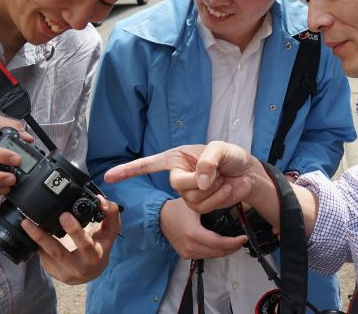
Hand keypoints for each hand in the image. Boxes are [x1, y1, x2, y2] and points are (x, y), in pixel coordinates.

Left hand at [21, 196, 119, 284]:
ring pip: (46, 255)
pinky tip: (30, 232)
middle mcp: (79, 268)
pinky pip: (42, 258)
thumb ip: (110, 212)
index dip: (74, 230)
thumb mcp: (110, 230)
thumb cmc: (101, 245)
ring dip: (34, 239)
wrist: (93, 270)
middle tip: (32, 221)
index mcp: (95, 256)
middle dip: (44, 237)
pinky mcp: (53, 273)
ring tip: (25, 224)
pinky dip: (36, 244)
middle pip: (58, 252)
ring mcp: (64, 273)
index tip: (64, 214)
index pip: (84, 244)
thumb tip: (100, 199)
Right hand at [105, 141, 318, 237]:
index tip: (108, 177)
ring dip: (219, 191)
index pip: (148, 164)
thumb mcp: (222, 149)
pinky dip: (224, 199)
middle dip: (205, 181)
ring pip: (195, 200)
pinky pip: (207, 209)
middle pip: (180, 186)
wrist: (249, 174)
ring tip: (229, 181)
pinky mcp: (202, 207)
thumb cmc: (232, 156)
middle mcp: (180, 176)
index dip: (128, 170)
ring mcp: (190, 193)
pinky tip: (231, 191)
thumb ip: (208, 161)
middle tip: (222, 173)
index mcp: (177, 158)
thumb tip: (199, 182)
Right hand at [160, 197, 246, 259]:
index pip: (219, 243)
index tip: (243, 238)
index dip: (233, 242)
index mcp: (193, 233)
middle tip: (241, 240)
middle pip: (217, 252)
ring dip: (224, 251)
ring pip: (212, 256)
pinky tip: (220, 244)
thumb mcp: (195, 205)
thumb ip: (210, 208)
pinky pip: (205, 256)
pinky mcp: (185, 255)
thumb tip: (230, 210)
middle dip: (232, 247)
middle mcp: (190, 246)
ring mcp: (187, 253)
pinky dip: (214, 251)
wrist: (160, 217)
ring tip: (234, 242)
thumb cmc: (177, 208)